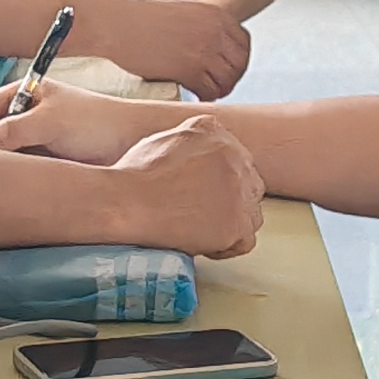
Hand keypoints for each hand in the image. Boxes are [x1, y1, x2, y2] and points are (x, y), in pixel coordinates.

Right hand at [0, 78, 156, 162]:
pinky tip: (35, 181)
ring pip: (7, 154)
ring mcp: (37, 137)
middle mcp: (28, 114)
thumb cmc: (97, 122)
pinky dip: (24, 175)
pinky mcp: (47, 160)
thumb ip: (14, 130)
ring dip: (11, 164)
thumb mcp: (51, 122)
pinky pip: (24, 168)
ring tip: (27, 173)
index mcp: (27, 93)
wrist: (133, 143)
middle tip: (5, 166)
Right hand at [74, 0, 250, 97]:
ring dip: (219, 90)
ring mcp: (203, 51)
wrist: (117, 23)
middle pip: (240, 64)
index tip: (228, 68)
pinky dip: (205, 97)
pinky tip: (195, 96)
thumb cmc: (140, 15)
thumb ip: (202, 21)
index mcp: (215, 13)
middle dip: (232, 77)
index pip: (244, 43)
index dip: (238, 60)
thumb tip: (211, 40)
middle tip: (219, 85)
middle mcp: (214, 31)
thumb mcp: (182, 7)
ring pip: (227, 80)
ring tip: (206, 93)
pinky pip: (209, 91)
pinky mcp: (188, 70)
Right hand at [102, 113, 265, 256]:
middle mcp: (235, 157)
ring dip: (230, 223)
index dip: (220, 182)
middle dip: (229, 201)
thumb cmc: (134, 175)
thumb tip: (198, 155)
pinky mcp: (237, 224)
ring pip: (251, 213)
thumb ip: (192, 140)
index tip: (203, 194)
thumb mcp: (163, 137)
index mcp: (215, 132)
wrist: (127, 202)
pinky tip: (204, 244)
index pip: (235, 159)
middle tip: (201, 214)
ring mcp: (239, 191)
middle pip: (249, 185)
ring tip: (199, 230)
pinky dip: (226, 246)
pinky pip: (246, 241)